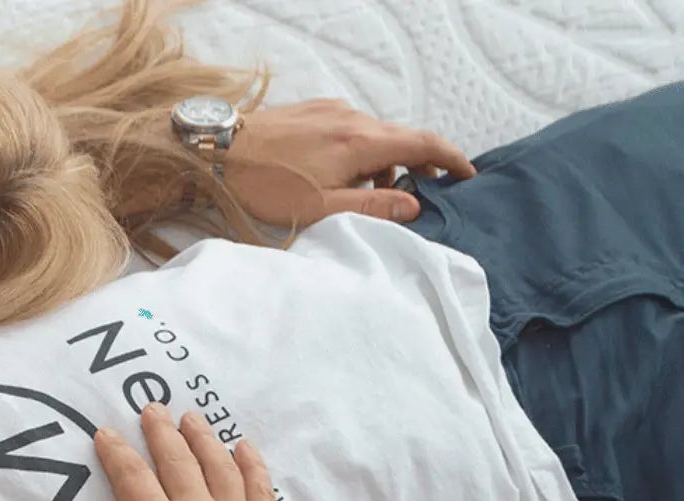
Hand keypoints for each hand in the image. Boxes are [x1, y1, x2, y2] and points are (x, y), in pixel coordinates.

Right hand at [42, 404, 284, 500]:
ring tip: (191, 419)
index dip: (115, 451)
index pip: (132, 477)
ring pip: (221, 468)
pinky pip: (261, 492)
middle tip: (151, 410)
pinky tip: (243, 449)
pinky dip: (252, 465)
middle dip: (161, 432)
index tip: (105, 433)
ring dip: (203, 439)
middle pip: (179, 461)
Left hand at [226, 98, 477, 225]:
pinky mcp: (313, 110)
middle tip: (427, 189)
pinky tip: (344, 173)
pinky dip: (362, 149)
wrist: (216, 152)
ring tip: (374, 191)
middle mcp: (352, 117)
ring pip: (376, 134)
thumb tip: (414, 205)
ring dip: (385, 161)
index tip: (467, 174)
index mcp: (360, 142)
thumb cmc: (264, 185)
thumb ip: (372, 206)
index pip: (423, 144)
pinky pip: (353, 128)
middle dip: (420, 163)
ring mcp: (332, 110)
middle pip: (403, 137)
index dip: (451, 159)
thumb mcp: (322, 208)